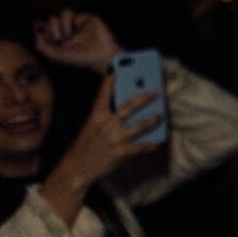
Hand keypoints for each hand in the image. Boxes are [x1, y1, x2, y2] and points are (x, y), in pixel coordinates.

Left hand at [33, 10, 121, 72]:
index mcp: (61, 40)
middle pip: (51, 20)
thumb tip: (36, 33)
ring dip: (60, 25)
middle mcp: (68, 30)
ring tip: (67, 36)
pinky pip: (69, 13)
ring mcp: (77, 24)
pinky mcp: (85, 18)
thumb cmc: (80, 59)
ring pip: (60, 14)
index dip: (42, 31)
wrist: (100, 56)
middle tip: (59, 39)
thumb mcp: (56, 56)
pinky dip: (67, 22)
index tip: (47, 38)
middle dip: (52, 29)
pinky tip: (73, 31)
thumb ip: (42, 47)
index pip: (46, 29)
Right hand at [41, 74, 160, 223]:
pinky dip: (151, 144)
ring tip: (160, 116)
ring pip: (138, 126)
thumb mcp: (91, 127)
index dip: (110, 81)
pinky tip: (159, 142)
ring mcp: (114, 139)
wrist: (77, 168)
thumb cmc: (86, 145)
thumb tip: (127, 107)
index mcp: (96, 117)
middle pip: (128, 107)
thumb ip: (106, 116)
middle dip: (143, 98)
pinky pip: (141, 147)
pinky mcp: (121, 153)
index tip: (117, 68)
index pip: (103, 95)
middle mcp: (105, 126)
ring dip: (152, 120)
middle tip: (156, 92)